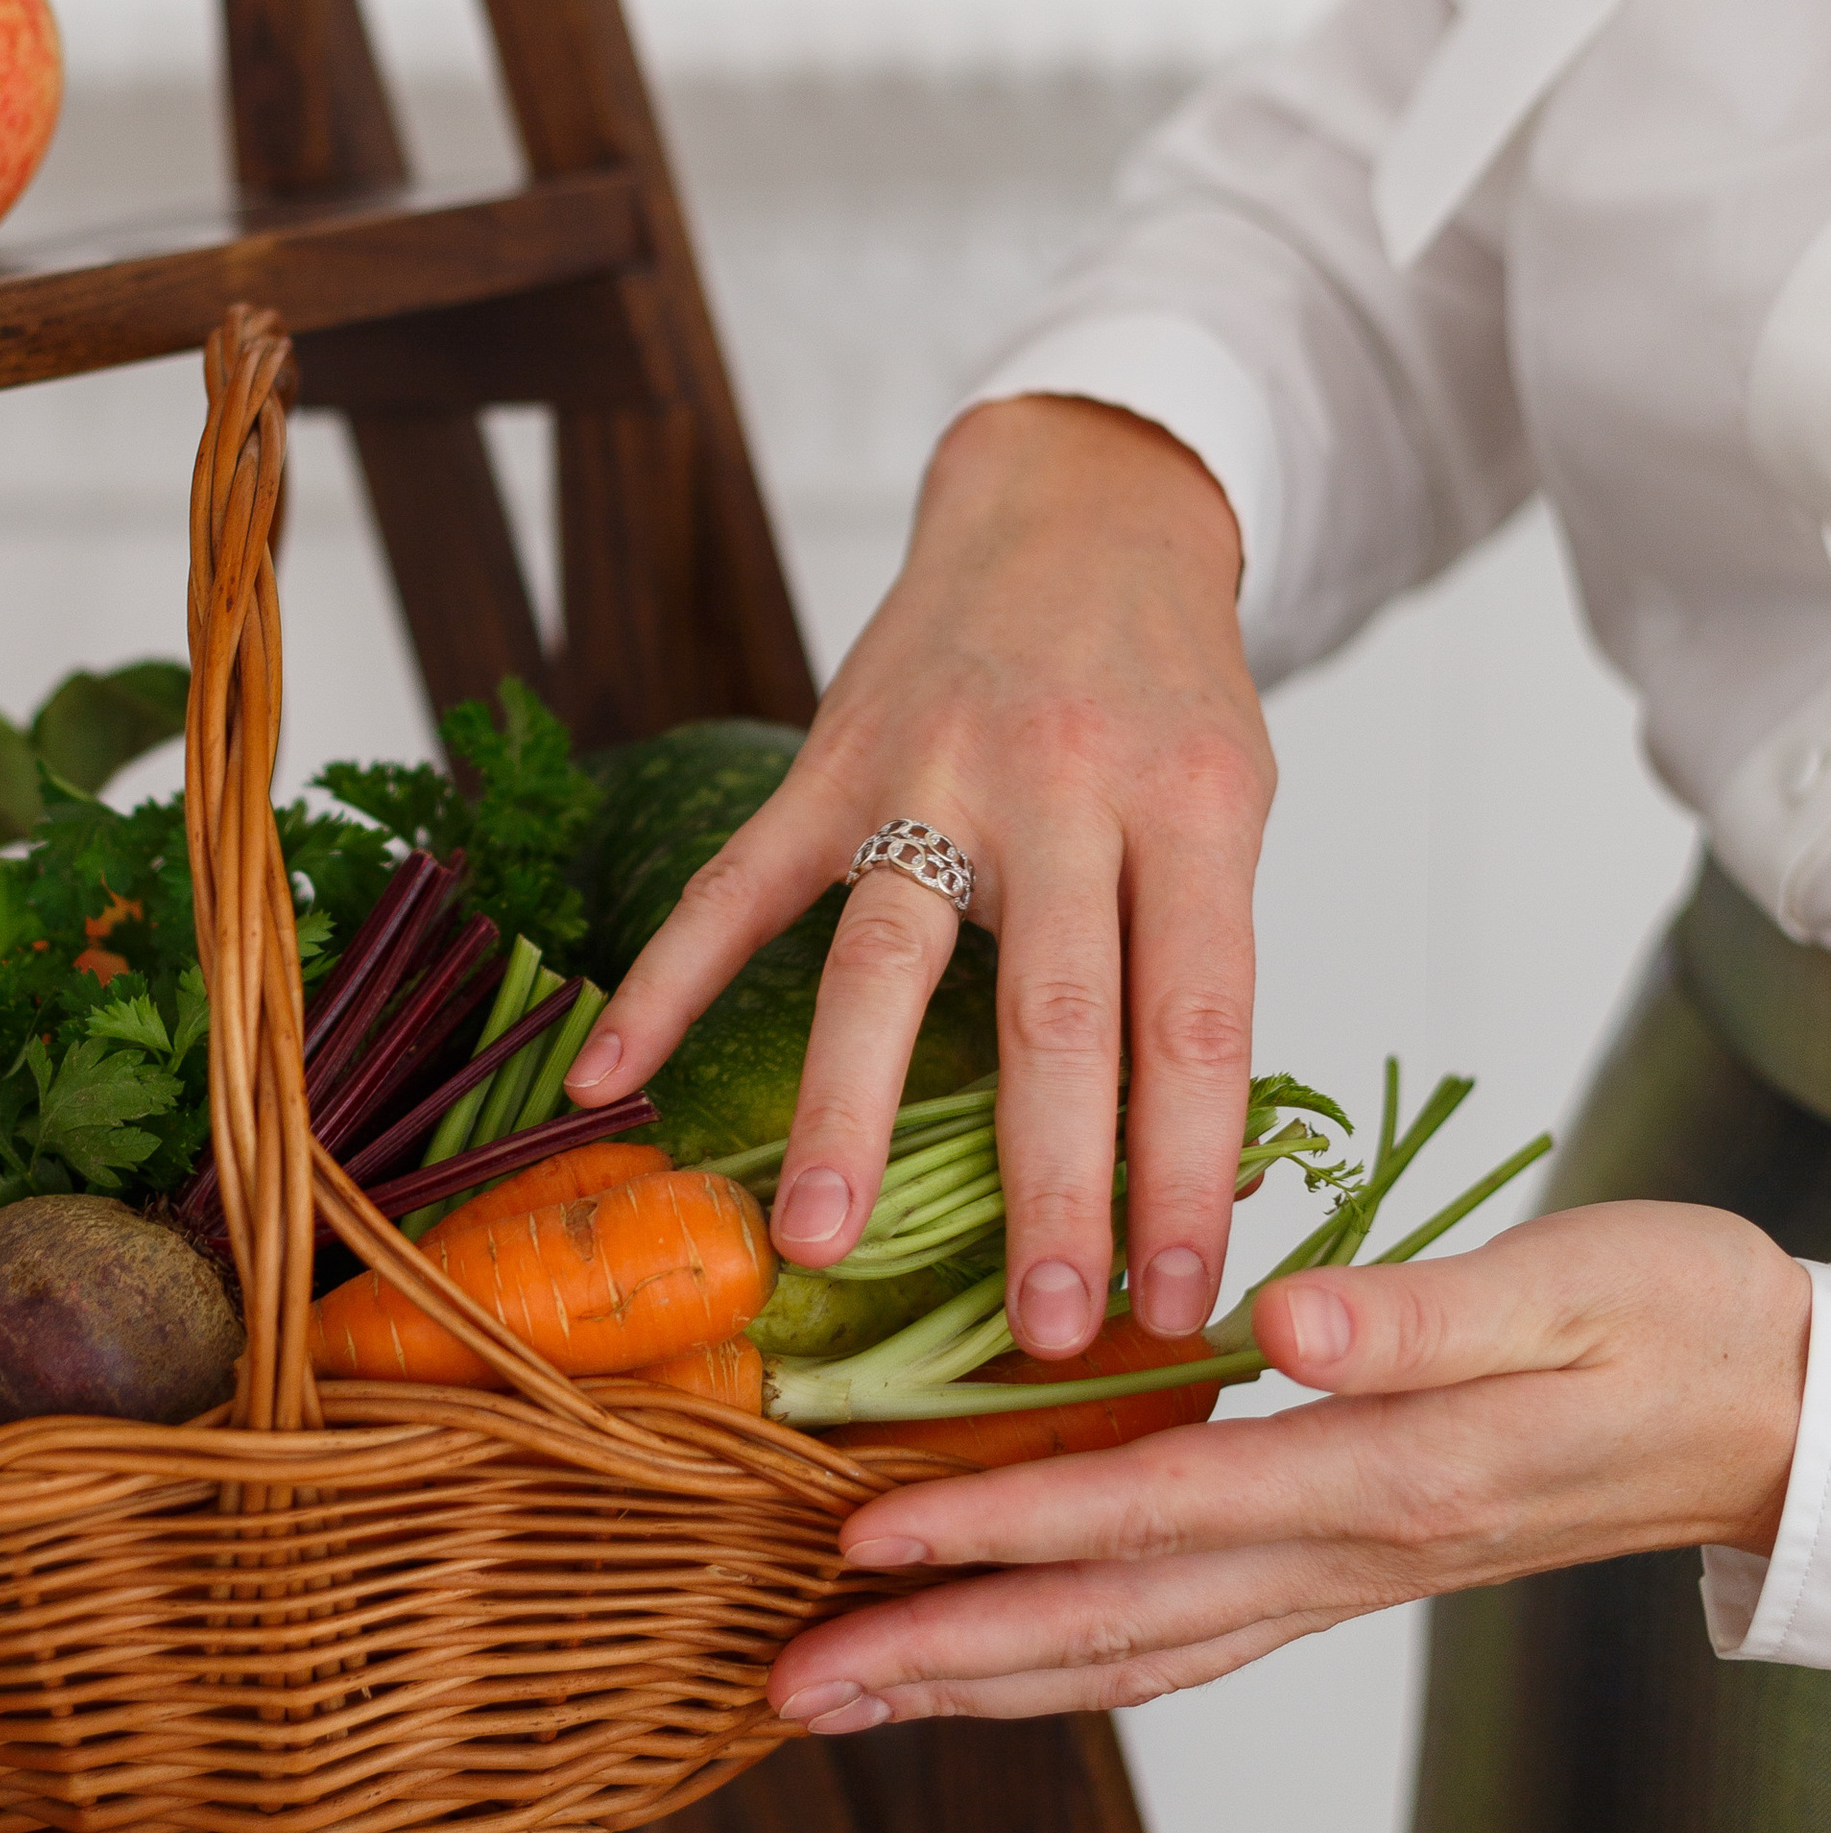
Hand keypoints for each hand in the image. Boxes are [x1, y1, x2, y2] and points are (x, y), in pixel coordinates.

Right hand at [564, 393, 1271, 1353]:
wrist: (1085, 503)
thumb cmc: (1166, 687)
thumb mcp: (1226, 802)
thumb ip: (1192, 954)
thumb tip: (1172, 1173)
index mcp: (1194, 806)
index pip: (1199, 1023)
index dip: (1191, 1174)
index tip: (1188, 1306)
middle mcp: (1064, 787)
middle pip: (1059, 1015)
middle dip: (1053, 1188)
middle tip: (1049, 1330)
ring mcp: (934, 769)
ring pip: (886, 961)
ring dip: (852, 1113)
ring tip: (821, 1243)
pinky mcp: (830, 756)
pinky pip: (738, 886)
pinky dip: (665, 982)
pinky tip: (607, 1077)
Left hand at [767, 1202, 1812, 1727]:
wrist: (1784, 1417)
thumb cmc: (1679, 1322)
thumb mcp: (1569, 1288)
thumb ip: (1420, 1314)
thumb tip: (1280, 1321)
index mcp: (1381, 1471)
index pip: (1145, 1511)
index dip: (997, 1530)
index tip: (859, 1537)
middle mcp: (1345, 1549)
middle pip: (1106, 1624)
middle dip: (938, 1657)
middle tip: (786, 1685)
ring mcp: (1342, 1574)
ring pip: (1130, 1654)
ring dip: (979, 1681)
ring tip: (843, 1696)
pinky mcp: (1347, 1563)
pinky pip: (1182, 1637)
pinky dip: (1071, 1660)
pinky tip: (995, 1665)